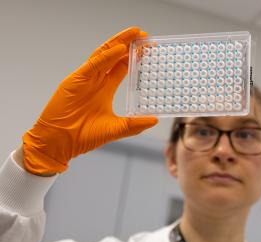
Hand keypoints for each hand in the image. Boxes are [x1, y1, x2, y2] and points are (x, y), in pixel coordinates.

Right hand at [22, 27, 157, 175]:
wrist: (61, 143)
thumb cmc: (84, 136)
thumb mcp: (115, 129)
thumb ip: (134, 124)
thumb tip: (154, 119)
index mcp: (105, 88)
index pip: (122, 67)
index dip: (134, 57)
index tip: (148, 49)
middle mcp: (97, 80)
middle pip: (114, 56)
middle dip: (128, 44)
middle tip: (144, 35)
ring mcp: (86, 78)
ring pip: (104, 54)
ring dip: (119, 43)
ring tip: (134, 34)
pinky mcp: (76, 80)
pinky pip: (93, 64)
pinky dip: (106, 56)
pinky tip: (119, 49)